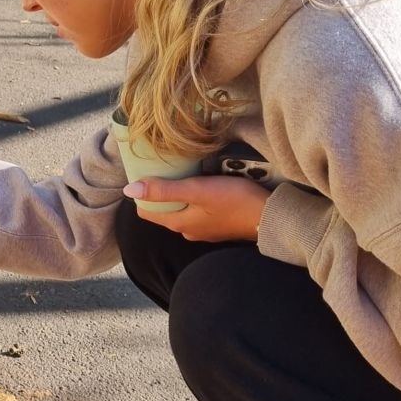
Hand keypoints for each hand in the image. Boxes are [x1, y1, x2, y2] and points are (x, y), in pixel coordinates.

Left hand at [125, 175, 269, 242]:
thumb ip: (164, 190)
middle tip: (163, 169)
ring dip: (177, 194)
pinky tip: (201, 184)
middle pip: (162, 211)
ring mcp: (203, 230)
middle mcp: (187, 231)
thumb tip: (129, 190)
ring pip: (180, 210)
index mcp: (178, 224)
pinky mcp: (218, 225)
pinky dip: (193, 199)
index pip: (145, 212)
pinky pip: (196, 211)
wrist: (271, 216)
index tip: (146, 173)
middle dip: (159, 192)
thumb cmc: (234, 201)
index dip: (142, 193)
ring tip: (182, 173)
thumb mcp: (196, 190)